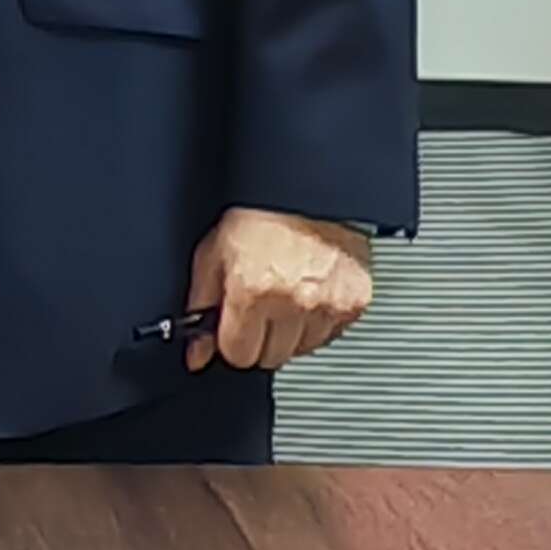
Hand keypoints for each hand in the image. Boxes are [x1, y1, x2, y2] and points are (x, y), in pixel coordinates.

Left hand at [185, 207, 373, 371]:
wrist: (309, 191)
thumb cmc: (260, 215)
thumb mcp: (214, 252)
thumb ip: (201, 305)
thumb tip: (196, 353)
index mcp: (253, 291)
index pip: (238, 355)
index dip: (231, 339)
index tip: (234, 324)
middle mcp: (293, 302)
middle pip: (270, 358)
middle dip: (259, 338)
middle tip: (260, 305)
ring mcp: (327, 306)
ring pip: (300, 350)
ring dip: (290, 332)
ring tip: (286, 293)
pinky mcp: (353, 304)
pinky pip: (329, 336)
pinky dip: (317, 322)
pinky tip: (309, 292)